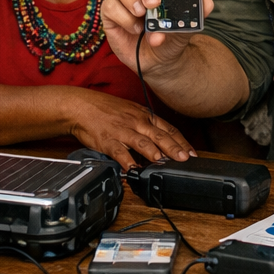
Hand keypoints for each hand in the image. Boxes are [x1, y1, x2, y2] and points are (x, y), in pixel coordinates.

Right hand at [69, 89, 193, 169]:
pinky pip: (118, 151)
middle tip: (185, 158)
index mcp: (145, 116)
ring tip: (162, 160)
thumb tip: (163, 143)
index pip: (169, 129)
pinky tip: (132, 168)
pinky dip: (126, 160)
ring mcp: (122, 130)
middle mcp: (137, 122)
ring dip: (152, 151)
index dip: (182, 142)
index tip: (192, 153)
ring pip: (141, 141)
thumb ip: (147, 126)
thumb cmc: (107, 110)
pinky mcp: (108, 139)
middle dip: (174, 148)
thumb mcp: (132, 112)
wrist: (81, 105)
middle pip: (159, 135)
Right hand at [104, 0, 213, 76]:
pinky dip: (123, 17)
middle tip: (154, 3)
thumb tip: (207, 2)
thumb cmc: (171, 39)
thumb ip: (195, 14)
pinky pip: (109, 6)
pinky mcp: (109, 13)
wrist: (160, 62)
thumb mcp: (185, 28)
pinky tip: (135, 29)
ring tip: (142, 15)